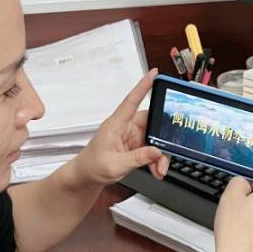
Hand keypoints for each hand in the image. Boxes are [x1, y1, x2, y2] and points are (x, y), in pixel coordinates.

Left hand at [70, 68, 169, 185]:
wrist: (87, 178)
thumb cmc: (92, 166)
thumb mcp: (115, 165)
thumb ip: (137, 158)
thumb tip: (157, 151)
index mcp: (116, 125)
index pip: (131, 101)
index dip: (143, 86)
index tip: (154, 73)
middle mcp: (126, 127)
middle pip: (152, 123)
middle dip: (163, 139)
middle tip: (165, 154)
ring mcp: (132, 136)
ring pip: (156, 138)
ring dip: (161, 154)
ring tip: (160, 169)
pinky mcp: (136, 146)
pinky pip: (153, 148)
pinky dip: (157, 159)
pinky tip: (156, 169)